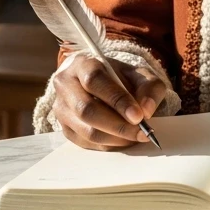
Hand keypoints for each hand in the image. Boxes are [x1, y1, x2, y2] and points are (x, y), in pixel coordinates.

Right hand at [51, 54, 167, 150]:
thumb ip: (148, 87)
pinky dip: (109, 145)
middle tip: (142, 132)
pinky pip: (87, 143)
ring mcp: (61, 109)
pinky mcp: (65, 129)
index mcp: (81, 64)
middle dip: (118, 125)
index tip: (138, 116)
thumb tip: (146, 110)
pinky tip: (124, 139)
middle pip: (87, 110)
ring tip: (136, 136)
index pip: (95, 81)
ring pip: (87, 131)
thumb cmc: (118, 77)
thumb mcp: (138, 73)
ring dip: (116, 138)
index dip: (117, 100)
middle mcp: (65, 85)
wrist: (99, 82)